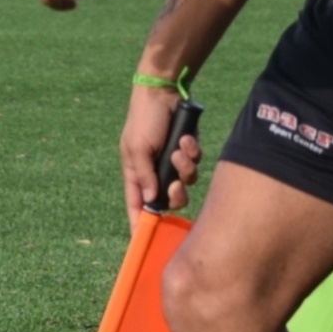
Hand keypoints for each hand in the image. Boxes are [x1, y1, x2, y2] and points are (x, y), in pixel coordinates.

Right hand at [120, 83, 200, 216]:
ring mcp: (172, 163)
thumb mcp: (138, 148)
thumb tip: (149, 201)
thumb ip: (144, 176)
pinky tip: (186, 137)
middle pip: (169, 200)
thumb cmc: (144, 119)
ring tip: (180, 149)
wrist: (164, 92)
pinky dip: (192, 151)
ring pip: (186, 183)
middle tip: (176, 184)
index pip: (136, 206)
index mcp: (136, 173)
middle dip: (176, 194)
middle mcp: (155, 172)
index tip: (144, 240)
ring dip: (186, 167)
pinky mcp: (187, 152)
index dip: (140, 223)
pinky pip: (196, 164)